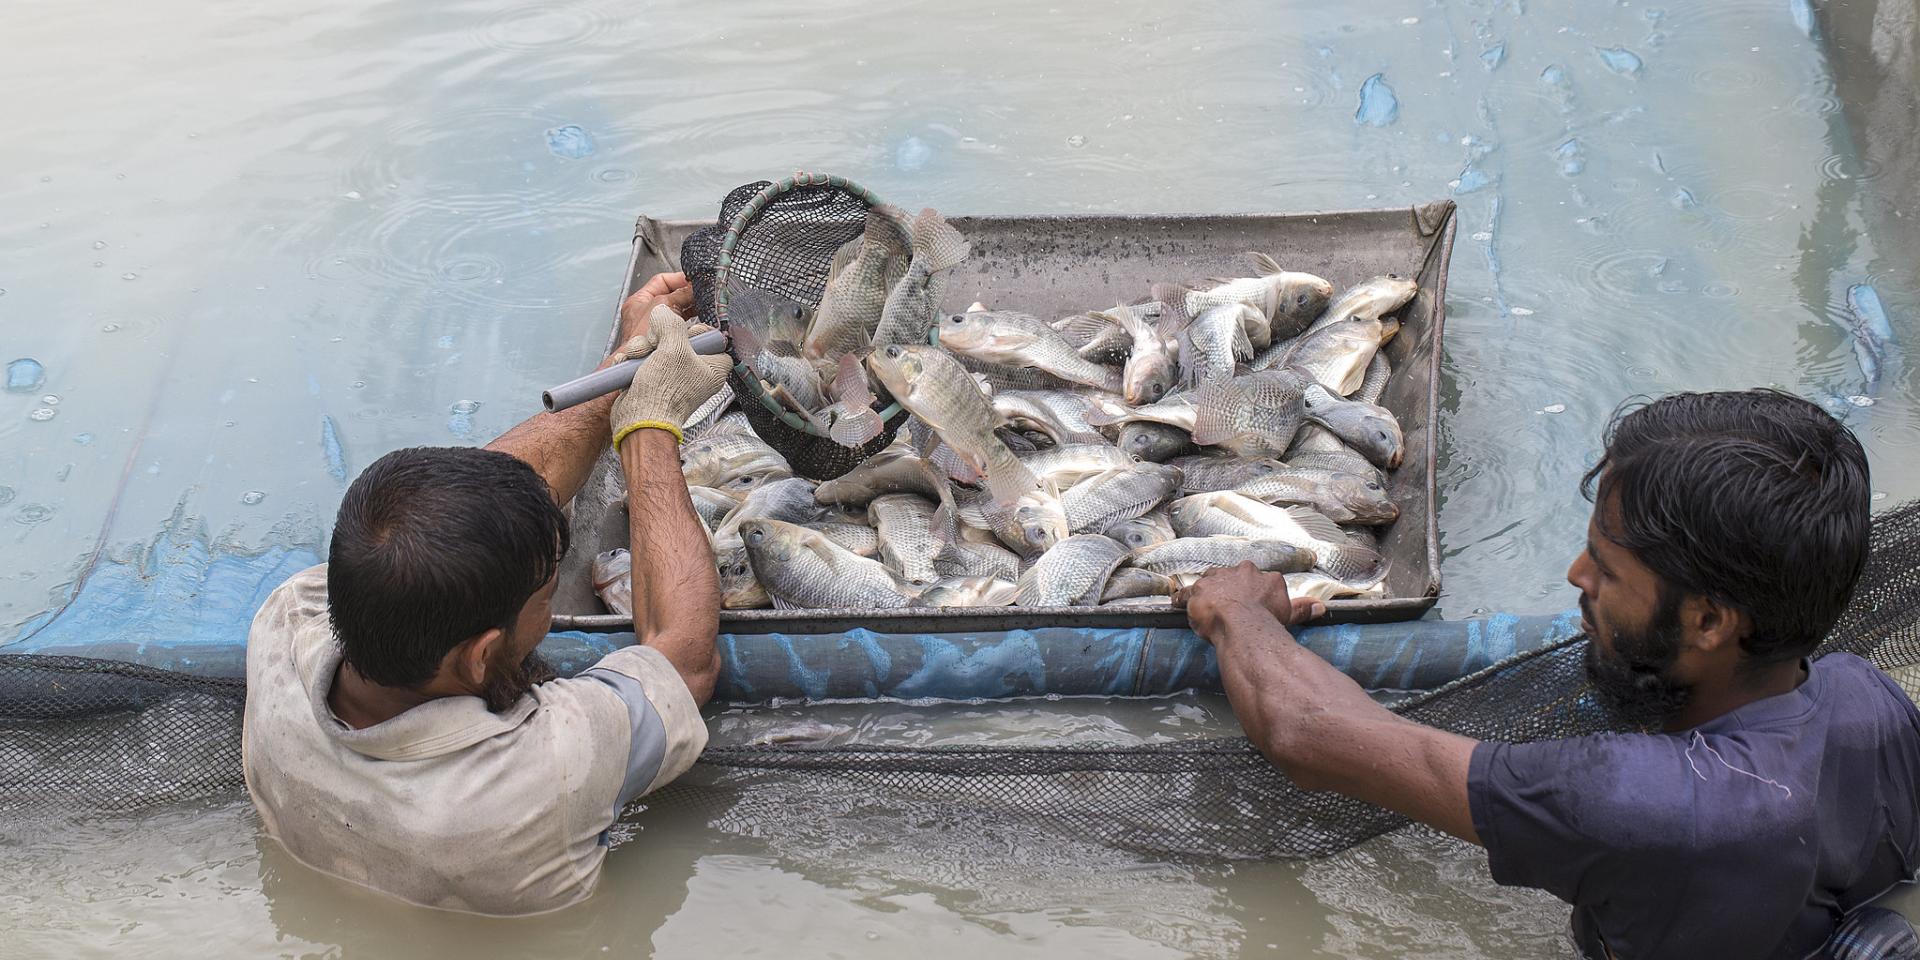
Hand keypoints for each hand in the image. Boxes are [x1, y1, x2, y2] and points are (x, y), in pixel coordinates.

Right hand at [610, 309, 733, 444]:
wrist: (639, 420)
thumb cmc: (664, 392)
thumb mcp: (674, 349)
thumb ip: (672, 323)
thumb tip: (663, 312)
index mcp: (714, 366)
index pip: (713, 336)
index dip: (696, 331)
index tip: (684, 334)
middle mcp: (696, 369)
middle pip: (679, 335)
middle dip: (659, 337)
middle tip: (656, 346)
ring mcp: (673, 373)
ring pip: (657, 343)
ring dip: (643, 348)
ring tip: (638, 359)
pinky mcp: (654, 376)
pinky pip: (645, 356)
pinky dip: (635, 358)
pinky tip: (629, 365)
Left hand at [616, 272, 694, 352]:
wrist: (641, 364)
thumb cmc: (642, 337)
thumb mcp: (664, 305)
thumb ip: (681, 293)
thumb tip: (695, 287)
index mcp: (639, 300)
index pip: (662, 280)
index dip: (679, 279)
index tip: (694, 281)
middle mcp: (646, 312)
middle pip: (672, 296)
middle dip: (687, 295)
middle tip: (700, 294)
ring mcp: (655, 326)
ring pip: (678, 311)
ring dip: (690, 309)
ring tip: (701, 307)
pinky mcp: (665, 339)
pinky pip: (680, 325)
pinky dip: (690, 322)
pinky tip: (698, 322)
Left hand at [1172, 562, 1324, 640]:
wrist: (1242, 625)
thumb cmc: (1266, 620)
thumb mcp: (1287, 613)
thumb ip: (1302, 608)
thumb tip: (1321, 607)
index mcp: (1262, 575)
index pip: (1257, 579)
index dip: (1253, 592)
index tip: (1251, 604)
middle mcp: (1240, 571)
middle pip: (1233, 577)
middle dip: (1230, 588)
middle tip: (1228, 605)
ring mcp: (1218, 579)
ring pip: (1210, 582)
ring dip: (1208, 592)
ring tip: (1205, 605)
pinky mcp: (1199, 590)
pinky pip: (1188, 593)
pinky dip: (1182, 599)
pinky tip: (1178, 603)